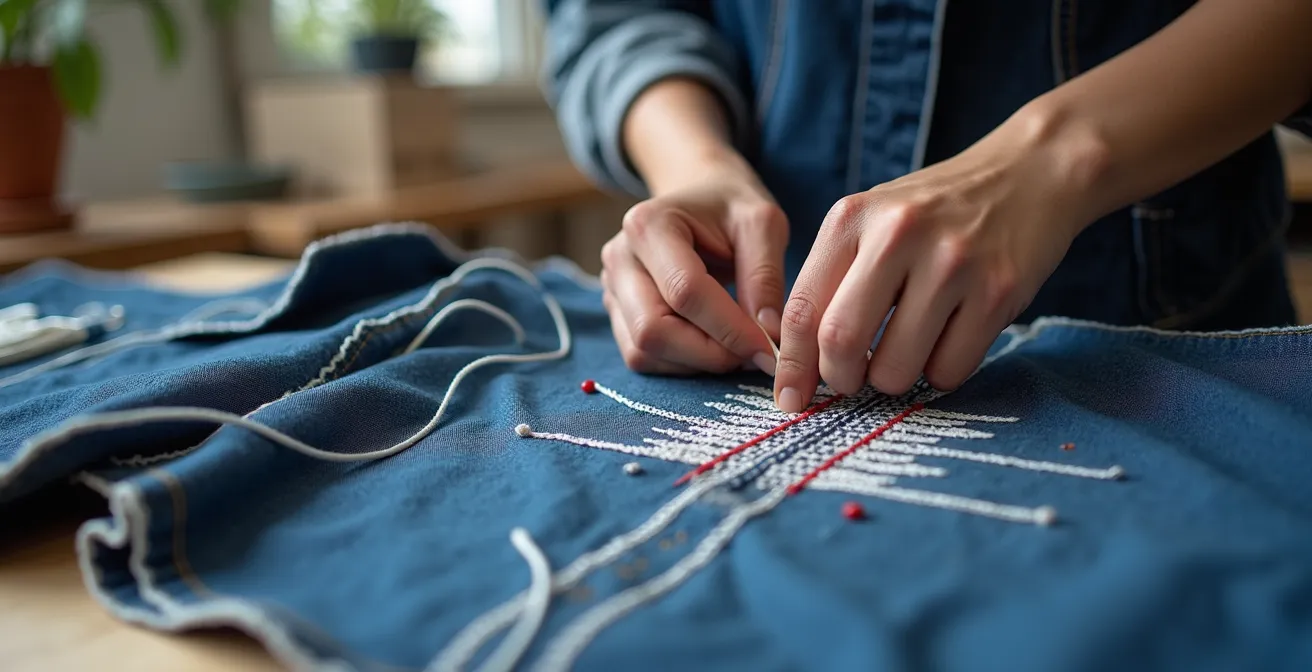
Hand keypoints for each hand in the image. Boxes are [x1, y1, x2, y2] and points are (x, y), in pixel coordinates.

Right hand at [601, 154, 787, 374]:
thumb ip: (765, 276)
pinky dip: (682, 363)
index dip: (730, 328)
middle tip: (753, 353)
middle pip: (653, 330)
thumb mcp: (762, 223)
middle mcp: (620, 258)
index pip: (685, 292)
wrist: (700, 199)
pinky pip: (642, 357)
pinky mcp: (617, 313)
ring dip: (697, 362)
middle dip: (709, 353)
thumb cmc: (732, 208)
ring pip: (644, 351)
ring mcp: (612, 288)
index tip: (769, 348)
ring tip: (736, 346)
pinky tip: (712, 344)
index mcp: (649, 224)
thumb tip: (768, 334)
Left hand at [773, 118, 1095, 411]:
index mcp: (852, 219)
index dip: (792, 366)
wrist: (1029, 173)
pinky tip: (948, 343)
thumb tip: (796, 365)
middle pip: (840, 341)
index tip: (790, 398)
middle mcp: (898, 235)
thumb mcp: (872, 223)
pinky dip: (940, 375)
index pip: (802, 309)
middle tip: (851, 383)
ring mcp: (951, 262)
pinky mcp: (998, 291)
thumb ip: (831, 281)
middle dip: (840, 380)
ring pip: (895, 368)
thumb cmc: (935, 213)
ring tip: (905, 354)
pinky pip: (949, 370)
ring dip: (893, 381)